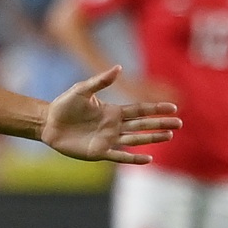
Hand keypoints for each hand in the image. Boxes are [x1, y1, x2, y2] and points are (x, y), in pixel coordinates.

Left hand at [41, 66, 181, 163]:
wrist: (48, 123)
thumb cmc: (64, 105)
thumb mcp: (82, 90)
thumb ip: (101, 81)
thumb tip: (119, 67)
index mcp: (113, 111)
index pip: (139, 110)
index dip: (156, 109)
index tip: (173, 108)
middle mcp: (114, 126)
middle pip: (142, 125)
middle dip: (160, 124)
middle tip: (179, 124)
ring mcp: (108, 140)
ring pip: (135, 140)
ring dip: (152, 139)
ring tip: (169, 136)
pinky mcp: (98, 152)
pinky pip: (120, 156)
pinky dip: (134, 158)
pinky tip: (149, 159)